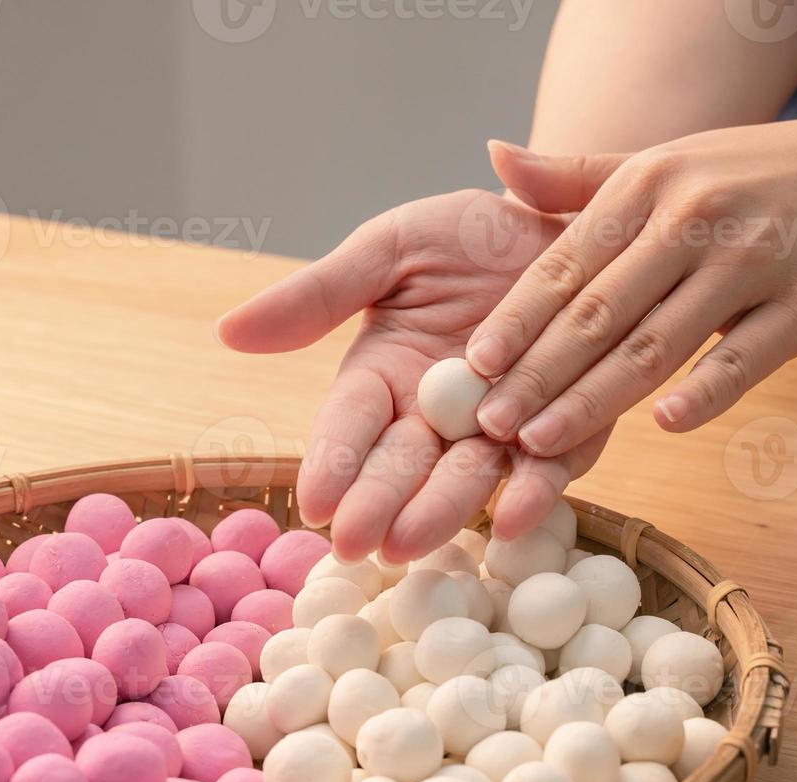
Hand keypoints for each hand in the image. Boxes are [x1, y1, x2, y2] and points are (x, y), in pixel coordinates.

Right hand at [218, 190, 612, 561]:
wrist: (568, 223)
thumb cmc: (471, 235)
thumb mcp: (390, 250)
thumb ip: (319, 295)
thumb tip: (228, 330)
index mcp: (385, 374)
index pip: (349, 423)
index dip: (330, 462)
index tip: (312, 502)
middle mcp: (436, 415)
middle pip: (400, 464)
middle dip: (376, 503)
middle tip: (355, 543)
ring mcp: (499, 430)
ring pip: (466, 477)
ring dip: (439, 511)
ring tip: (410, 542)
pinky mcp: (564, 434)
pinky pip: (548, 468)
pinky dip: (532, 494)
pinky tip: (512, 517)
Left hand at [467, 121, 796, 457]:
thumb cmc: (735, 176)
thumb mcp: (656, 163)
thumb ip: (574, 177)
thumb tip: (494, 158)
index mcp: (647, 186)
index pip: (565, 265)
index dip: (516, 319)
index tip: (475, 364)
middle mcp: (695, 220)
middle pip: (599, 314)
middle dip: (538, 374)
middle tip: (490, 423)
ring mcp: (753, 263)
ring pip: (657, 345)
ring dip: (594, 399)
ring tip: (540, 440)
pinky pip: (746, 357)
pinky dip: (707, 391)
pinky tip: (662, 424)